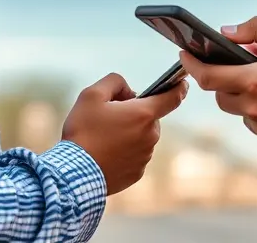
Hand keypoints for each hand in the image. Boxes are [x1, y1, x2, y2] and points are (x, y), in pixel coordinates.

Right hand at [61, 72, 186, 194]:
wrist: (73, 174)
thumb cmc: (83, 131)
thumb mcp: (92, 95)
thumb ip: (114, 82)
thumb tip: (128, 91)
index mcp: (144, 114)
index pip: (172, 98)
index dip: (178, 88)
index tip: (183, 84)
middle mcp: (150, 136)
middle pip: (149, 117)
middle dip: (135, 113)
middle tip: (109, 117)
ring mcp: (145, 156)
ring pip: (142, 136)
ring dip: (129, 133)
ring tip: (104, 138)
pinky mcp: (137, 173)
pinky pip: (135, 155)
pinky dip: (125, 151)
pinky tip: (106, 153)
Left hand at [178, 16, 256, 150]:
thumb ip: (256, 29)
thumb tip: (226, 32)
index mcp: (255, 82)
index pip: (208, 77)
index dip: (191, 66)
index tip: (184, 55)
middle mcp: (254, 109)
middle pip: (221, 95)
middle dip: (227, 80)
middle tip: (248, 67)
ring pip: (239, 110)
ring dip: (246, 97)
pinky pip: (256, 125)